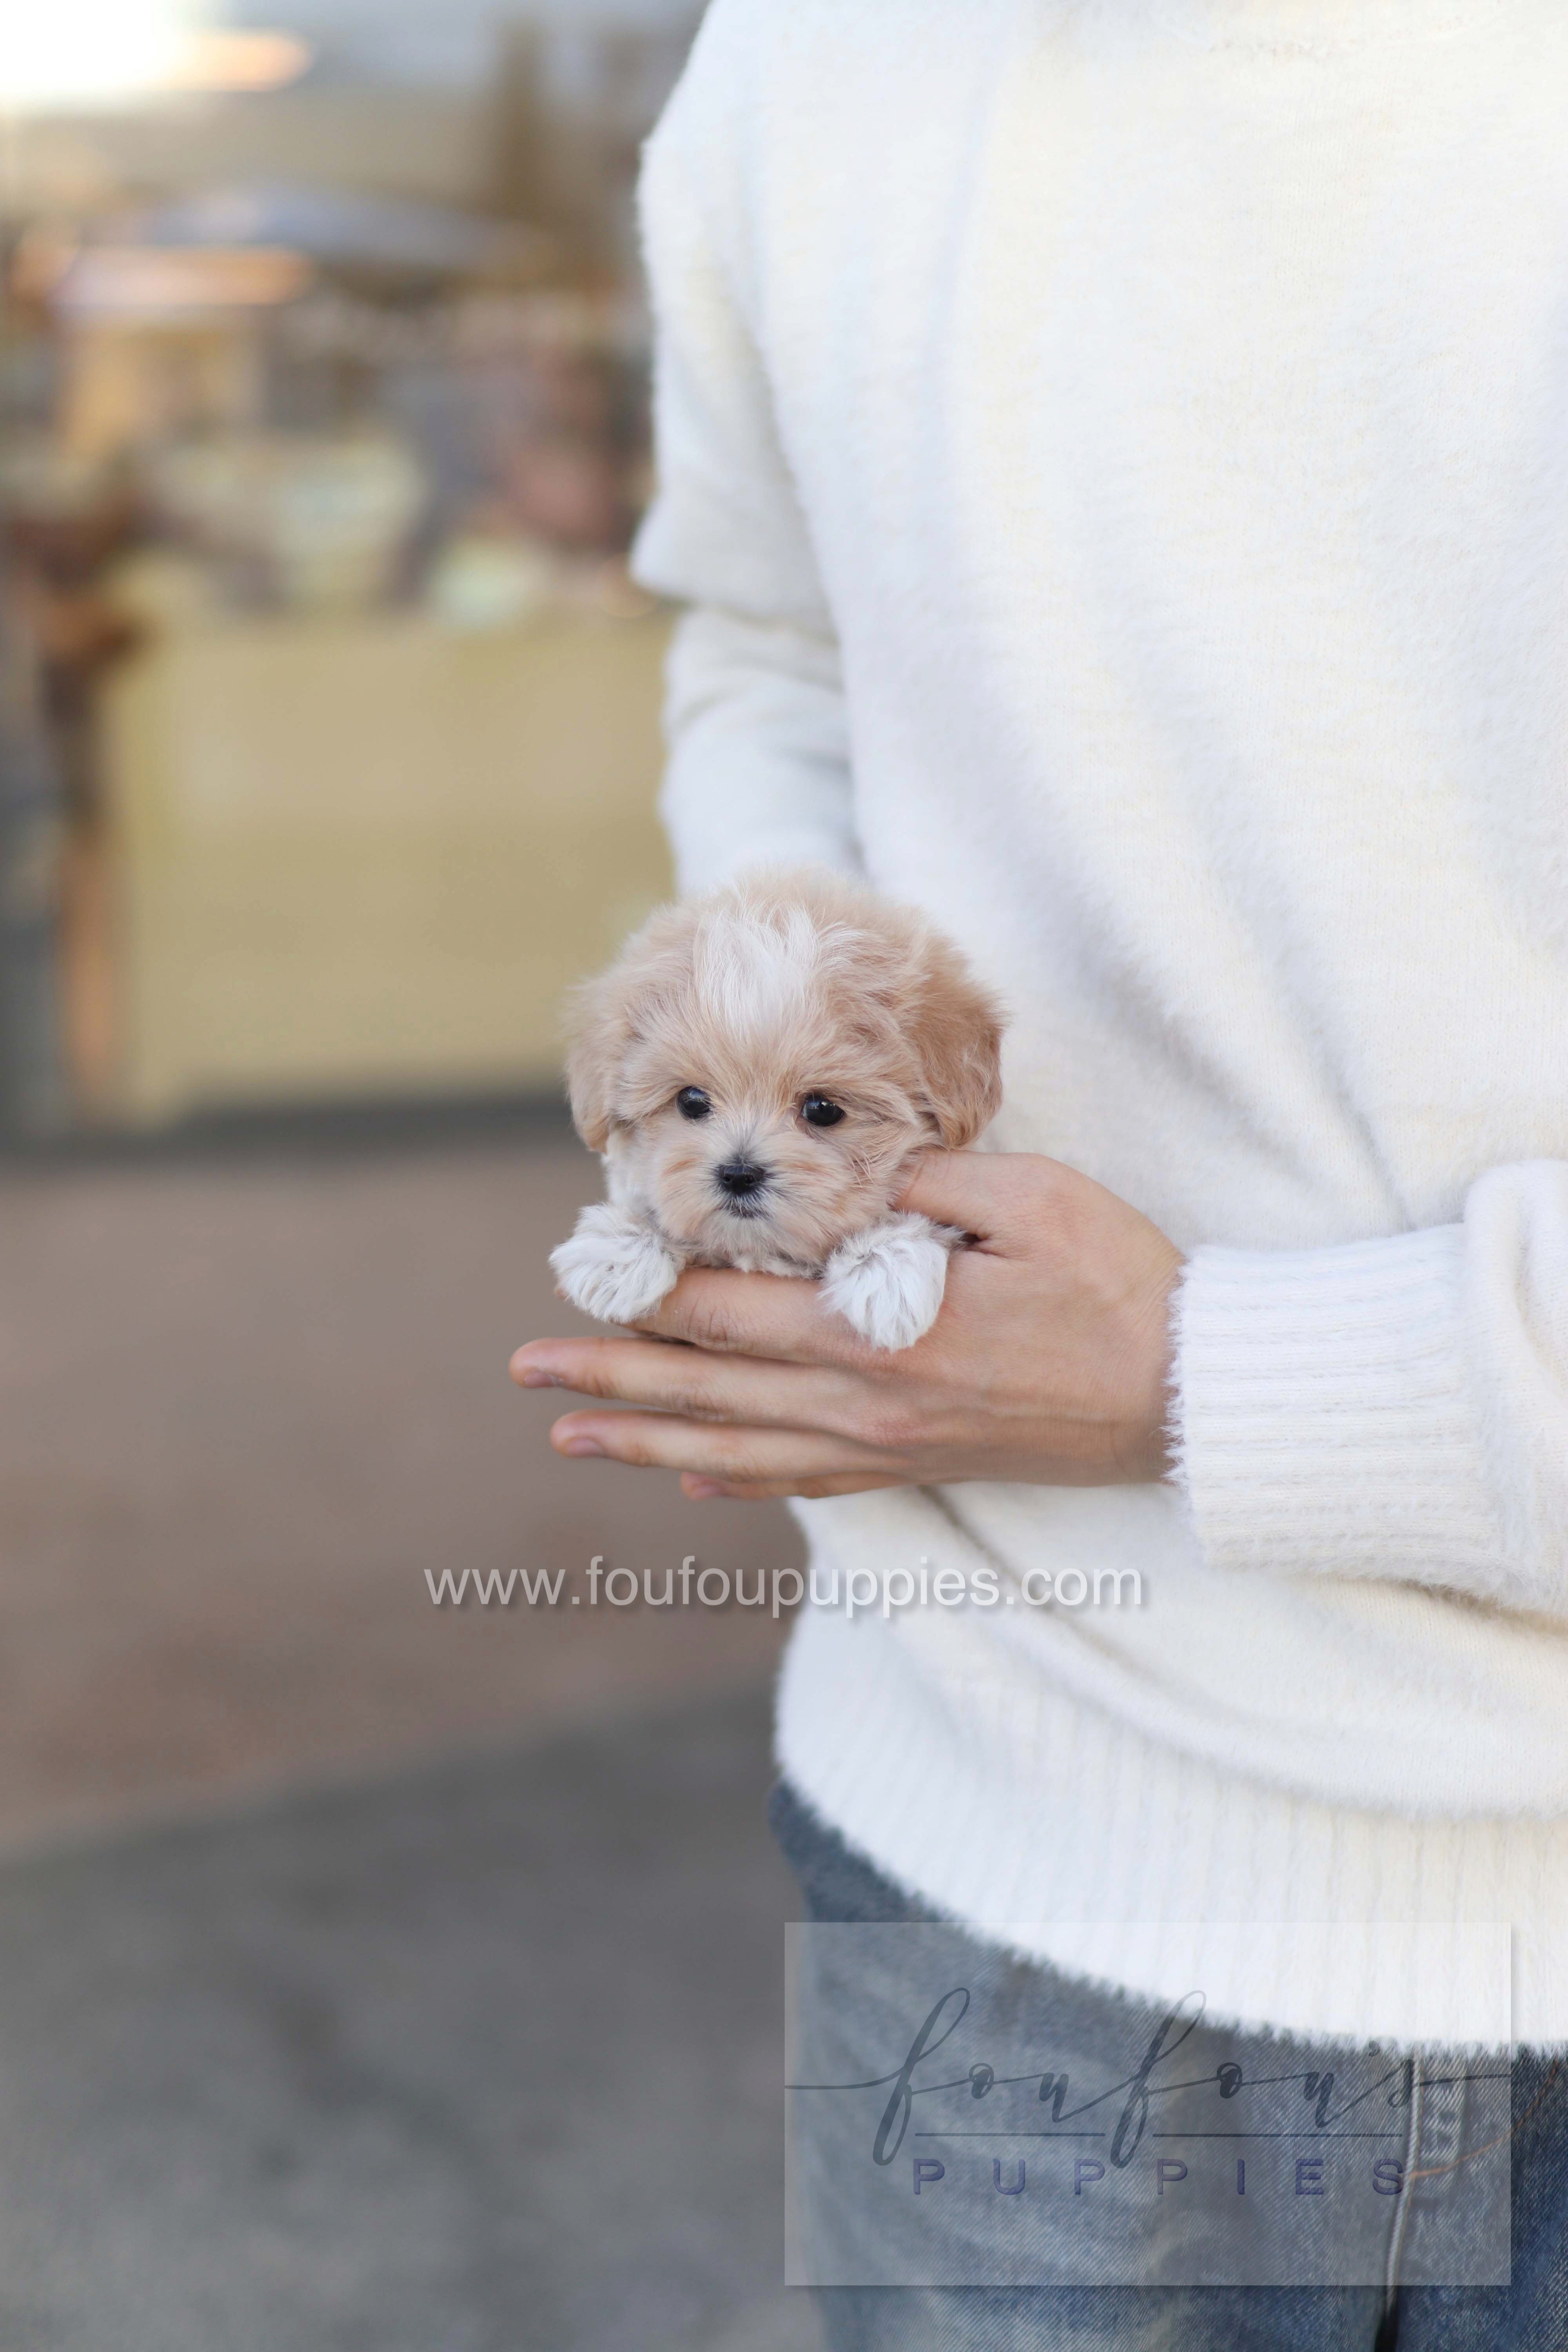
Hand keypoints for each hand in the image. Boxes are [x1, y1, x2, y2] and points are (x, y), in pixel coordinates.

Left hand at [511, 1153, 1183, 1500]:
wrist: (1197, 1397)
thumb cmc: (1123, 1285)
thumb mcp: (1032, 1199)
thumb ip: (926, 1188)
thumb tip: (844, 1184)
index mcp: (886, 1336)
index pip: (736, 1313)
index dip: (651, 1291)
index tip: (581, 1272)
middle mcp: (870, 1407)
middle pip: (713, 1389)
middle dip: (612, 1373)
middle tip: (526, 1369)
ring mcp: (893, 1446)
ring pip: (740, 1450)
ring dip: (649, 1437)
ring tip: (573, 1434)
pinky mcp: (921, 1464)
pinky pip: (808, 1481)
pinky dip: (737, 1479)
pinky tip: (690, 1475)